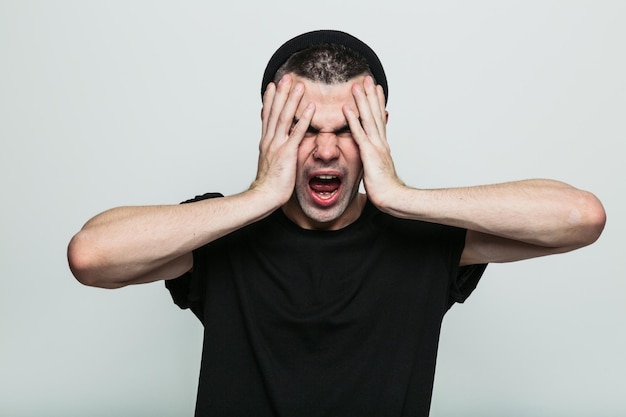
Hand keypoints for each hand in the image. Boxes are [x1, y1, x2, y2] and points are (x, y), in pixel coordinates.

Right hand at [252, 75, 314, 205]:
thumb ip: (274, 152)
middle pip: (275, 112)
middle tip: (287, 77)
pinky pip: (297, 133)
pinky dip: (304, 119)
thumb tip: (276, 147)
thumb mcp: (270, 164)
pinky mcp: (287, 153)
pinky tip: (310, 107)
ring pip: (284, 117)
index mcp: (266, 142)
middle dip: (281, 93)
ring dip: (292, 100)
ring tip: (299, 85)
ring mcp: (278, 145)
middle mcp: (270, 140)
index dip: (271, 100)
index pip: (267, 116)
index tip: (273, 86)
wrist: (264, 196)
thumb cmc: (269, 185)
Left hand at [343, 76, 404, 209]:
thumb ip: (374, 160)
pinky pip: (359, 134)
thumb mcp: (378, 170)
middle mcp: (380, 142)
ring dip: (362, 101)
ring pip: (368, 119)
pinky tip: (346, 109)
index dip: (377, 103)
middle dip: (371, 95)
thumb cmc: (385, 188)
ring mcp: (375, 146)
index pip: (379, 119)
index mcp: (382, 145)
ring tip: (356, 86)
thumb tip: (371, 157)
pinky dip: (352, 120)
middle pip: (376, 114)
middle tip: (368, 79)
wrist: (392, 197)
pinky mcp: (369, 154)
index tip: (375, 89)